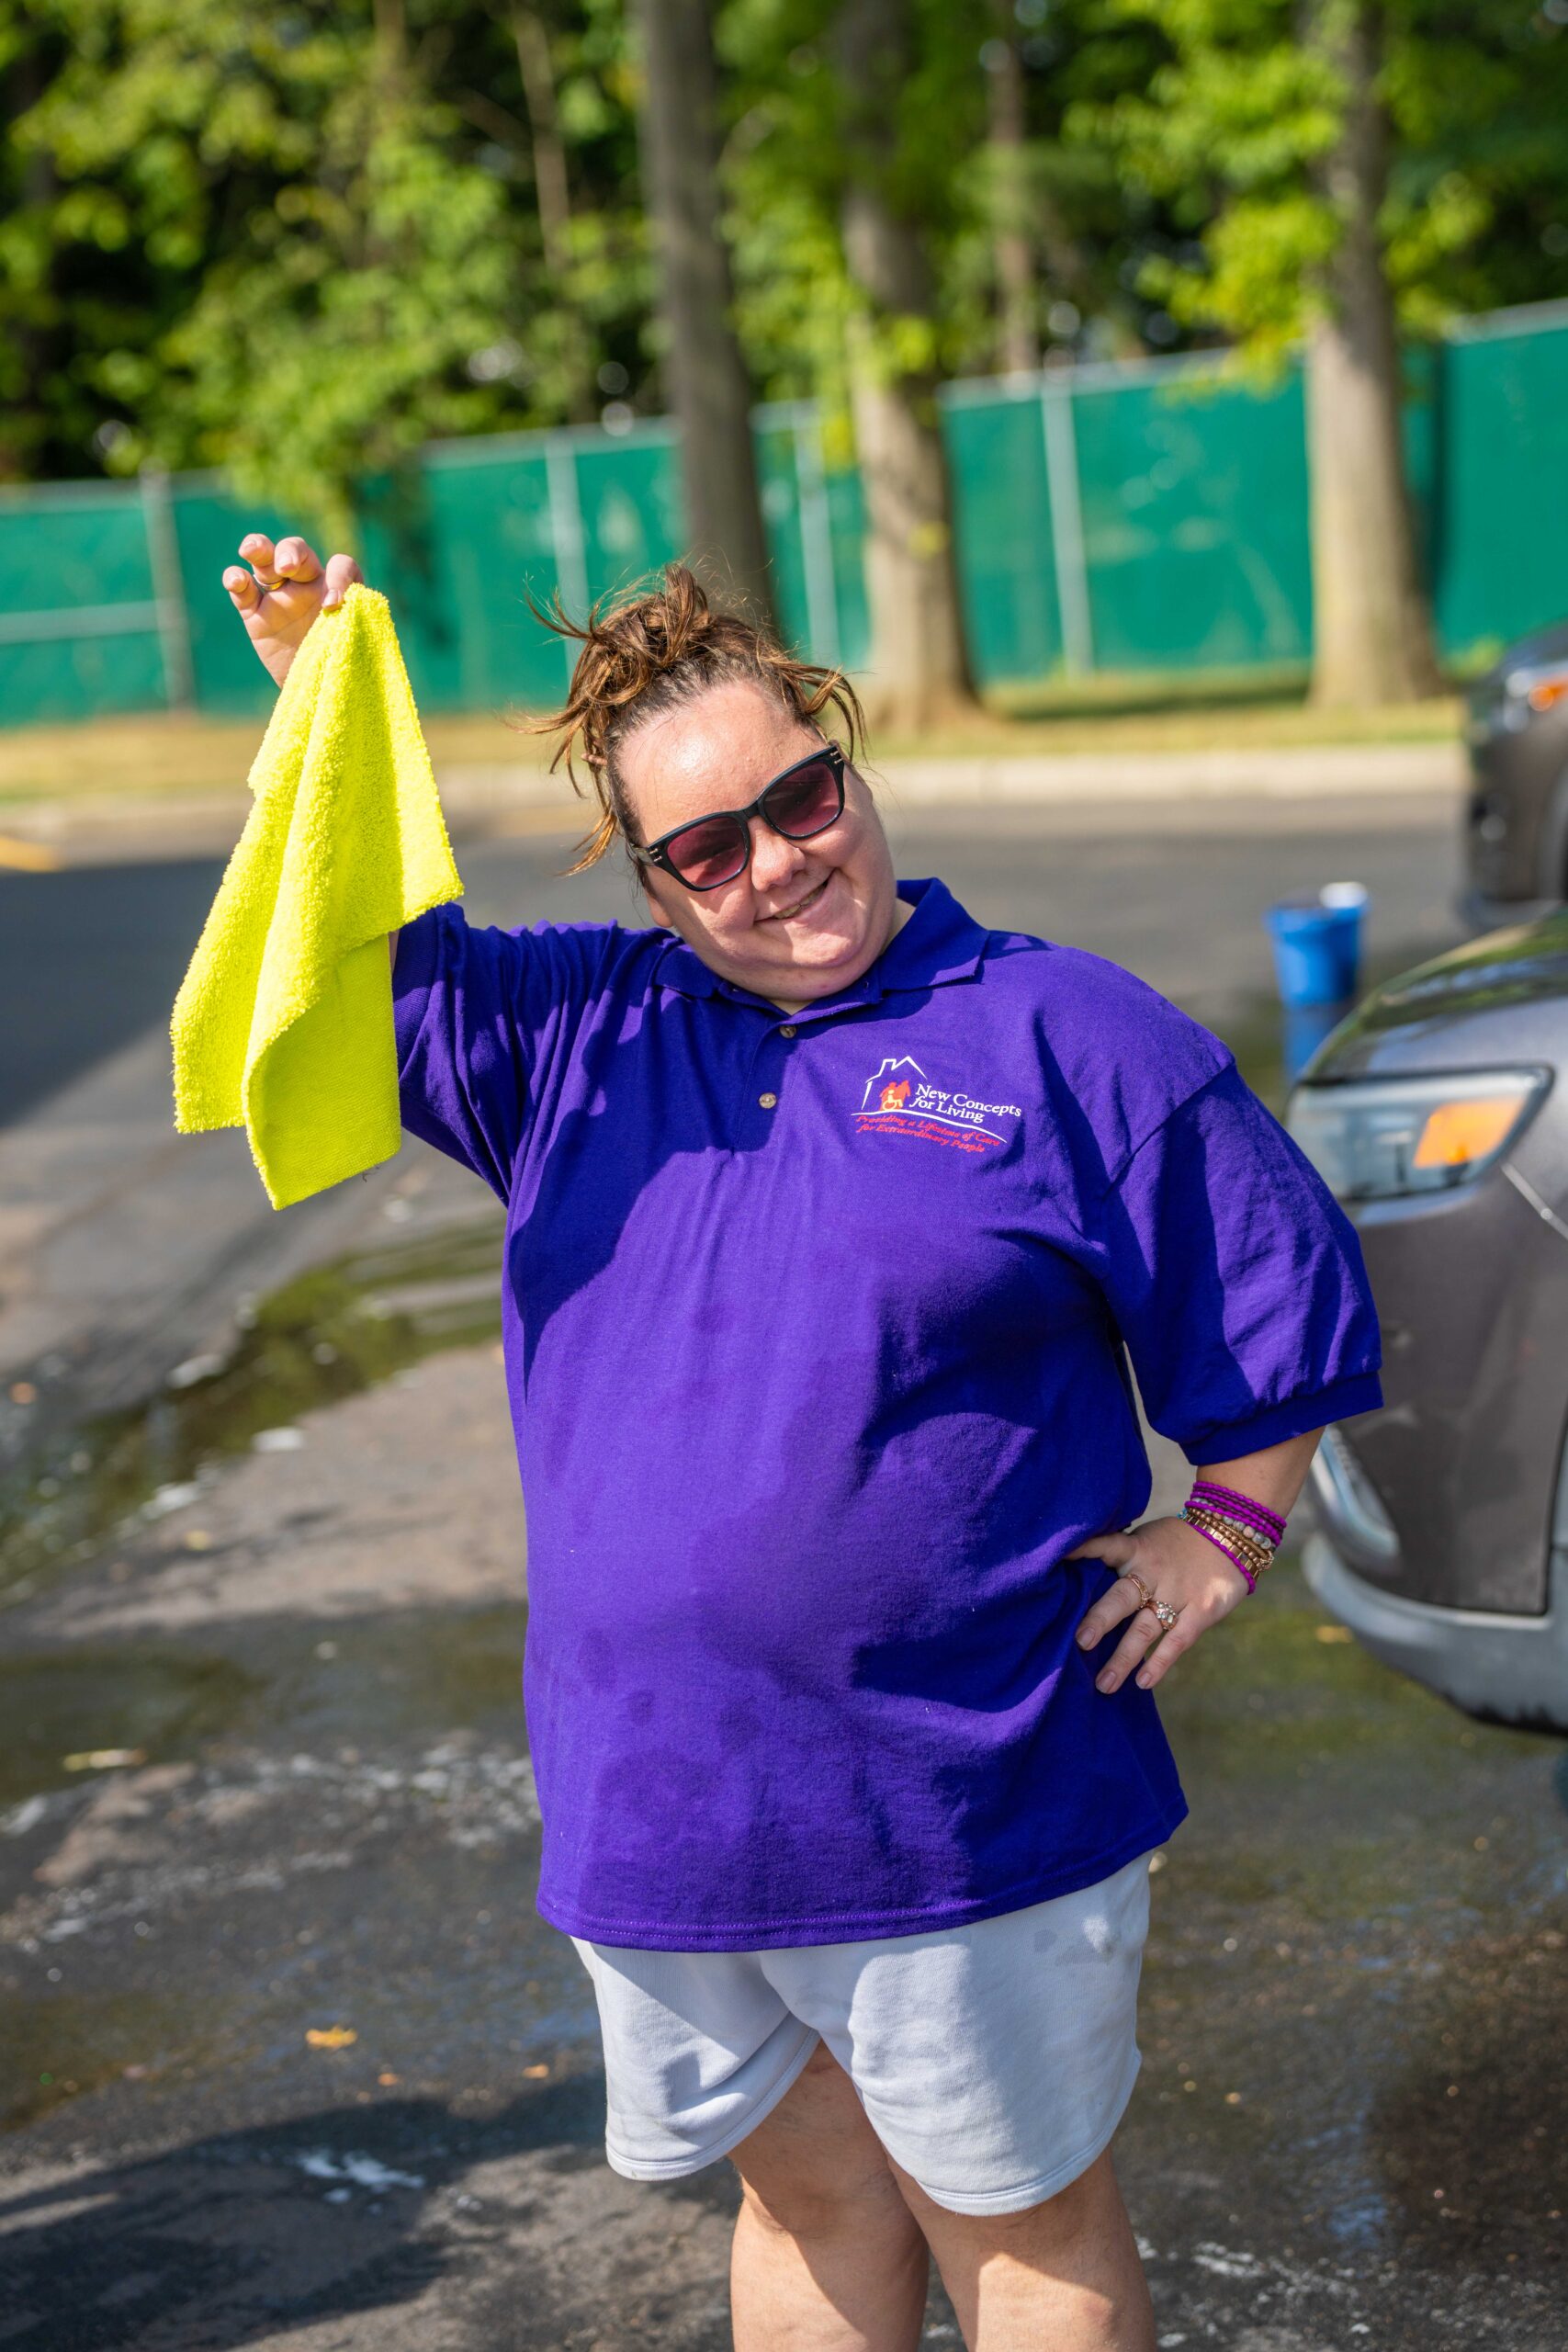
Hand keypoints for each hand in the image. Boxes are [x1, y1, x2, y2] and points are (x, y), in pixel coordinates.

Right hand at [221, 532, 364, 688]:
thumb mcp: (354, 639)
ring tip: (251, 550)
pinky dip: (235, 580)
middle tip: (287, 567)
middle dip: (290, 552)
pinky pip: (242, 590)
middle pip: (296, 551)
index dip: (338, 578)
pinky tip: (236, 580)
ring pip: (265, 559)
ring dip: (258, 548)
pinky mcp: (254, 612)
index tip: (332, 605)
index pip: (340, 566)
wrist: (316, 684)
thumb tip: (336, 604)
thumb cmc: (339, 657)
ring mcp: (277, 595)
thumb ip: (353, 618)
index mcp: (335, 587)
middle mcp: (305, 584)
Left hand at [1067, 1516, 1250, 1695]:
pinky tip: (1142, 1682)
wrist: (1232, 1534)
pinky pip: (1177, 1640)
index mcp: (1136, 1549)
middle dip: (1100, 1620)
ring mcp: (1178, 1593)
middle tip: (1080, 1642)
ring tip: (1104, 1684)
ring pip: (1145, 1629)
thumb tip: (1078, 1572)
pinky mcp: (1201, 1610)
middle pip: (1122, 1597)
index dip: (1082, 1552)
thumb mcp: (1148, 1538)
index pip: (1106, 1546)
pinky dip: (1159, 1662)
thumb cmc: (1179, 1540)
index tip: (1057, 1561)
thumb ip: (1122, 1556)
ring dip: (1124, 1657)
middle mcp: (1153, 1572)